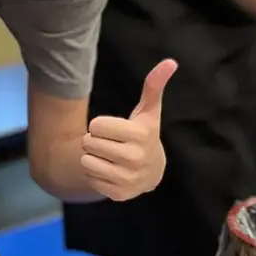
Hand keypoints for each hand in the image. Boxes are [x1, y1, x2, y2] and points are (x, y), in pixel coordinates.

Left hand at [79, 59, 176, 200]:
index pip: (95, 125)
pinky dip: (96, 174)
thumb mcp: (149, 111)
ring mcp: (127, 179)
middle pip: (88, 142)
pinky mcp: (118, 194)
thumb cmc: (144, 135)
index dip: (101, 125)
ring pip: (85, 160)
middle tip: (111, 143)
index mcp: (140, 135)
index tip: (114, 129)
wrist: (152, 173)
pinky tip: (110, 171)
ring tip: (109, 156)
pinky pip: (89, 178)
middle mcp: (134, 158)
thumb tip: (170, 61)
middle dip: (95, 140)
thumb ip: (154, 86)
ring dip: (92, 157)